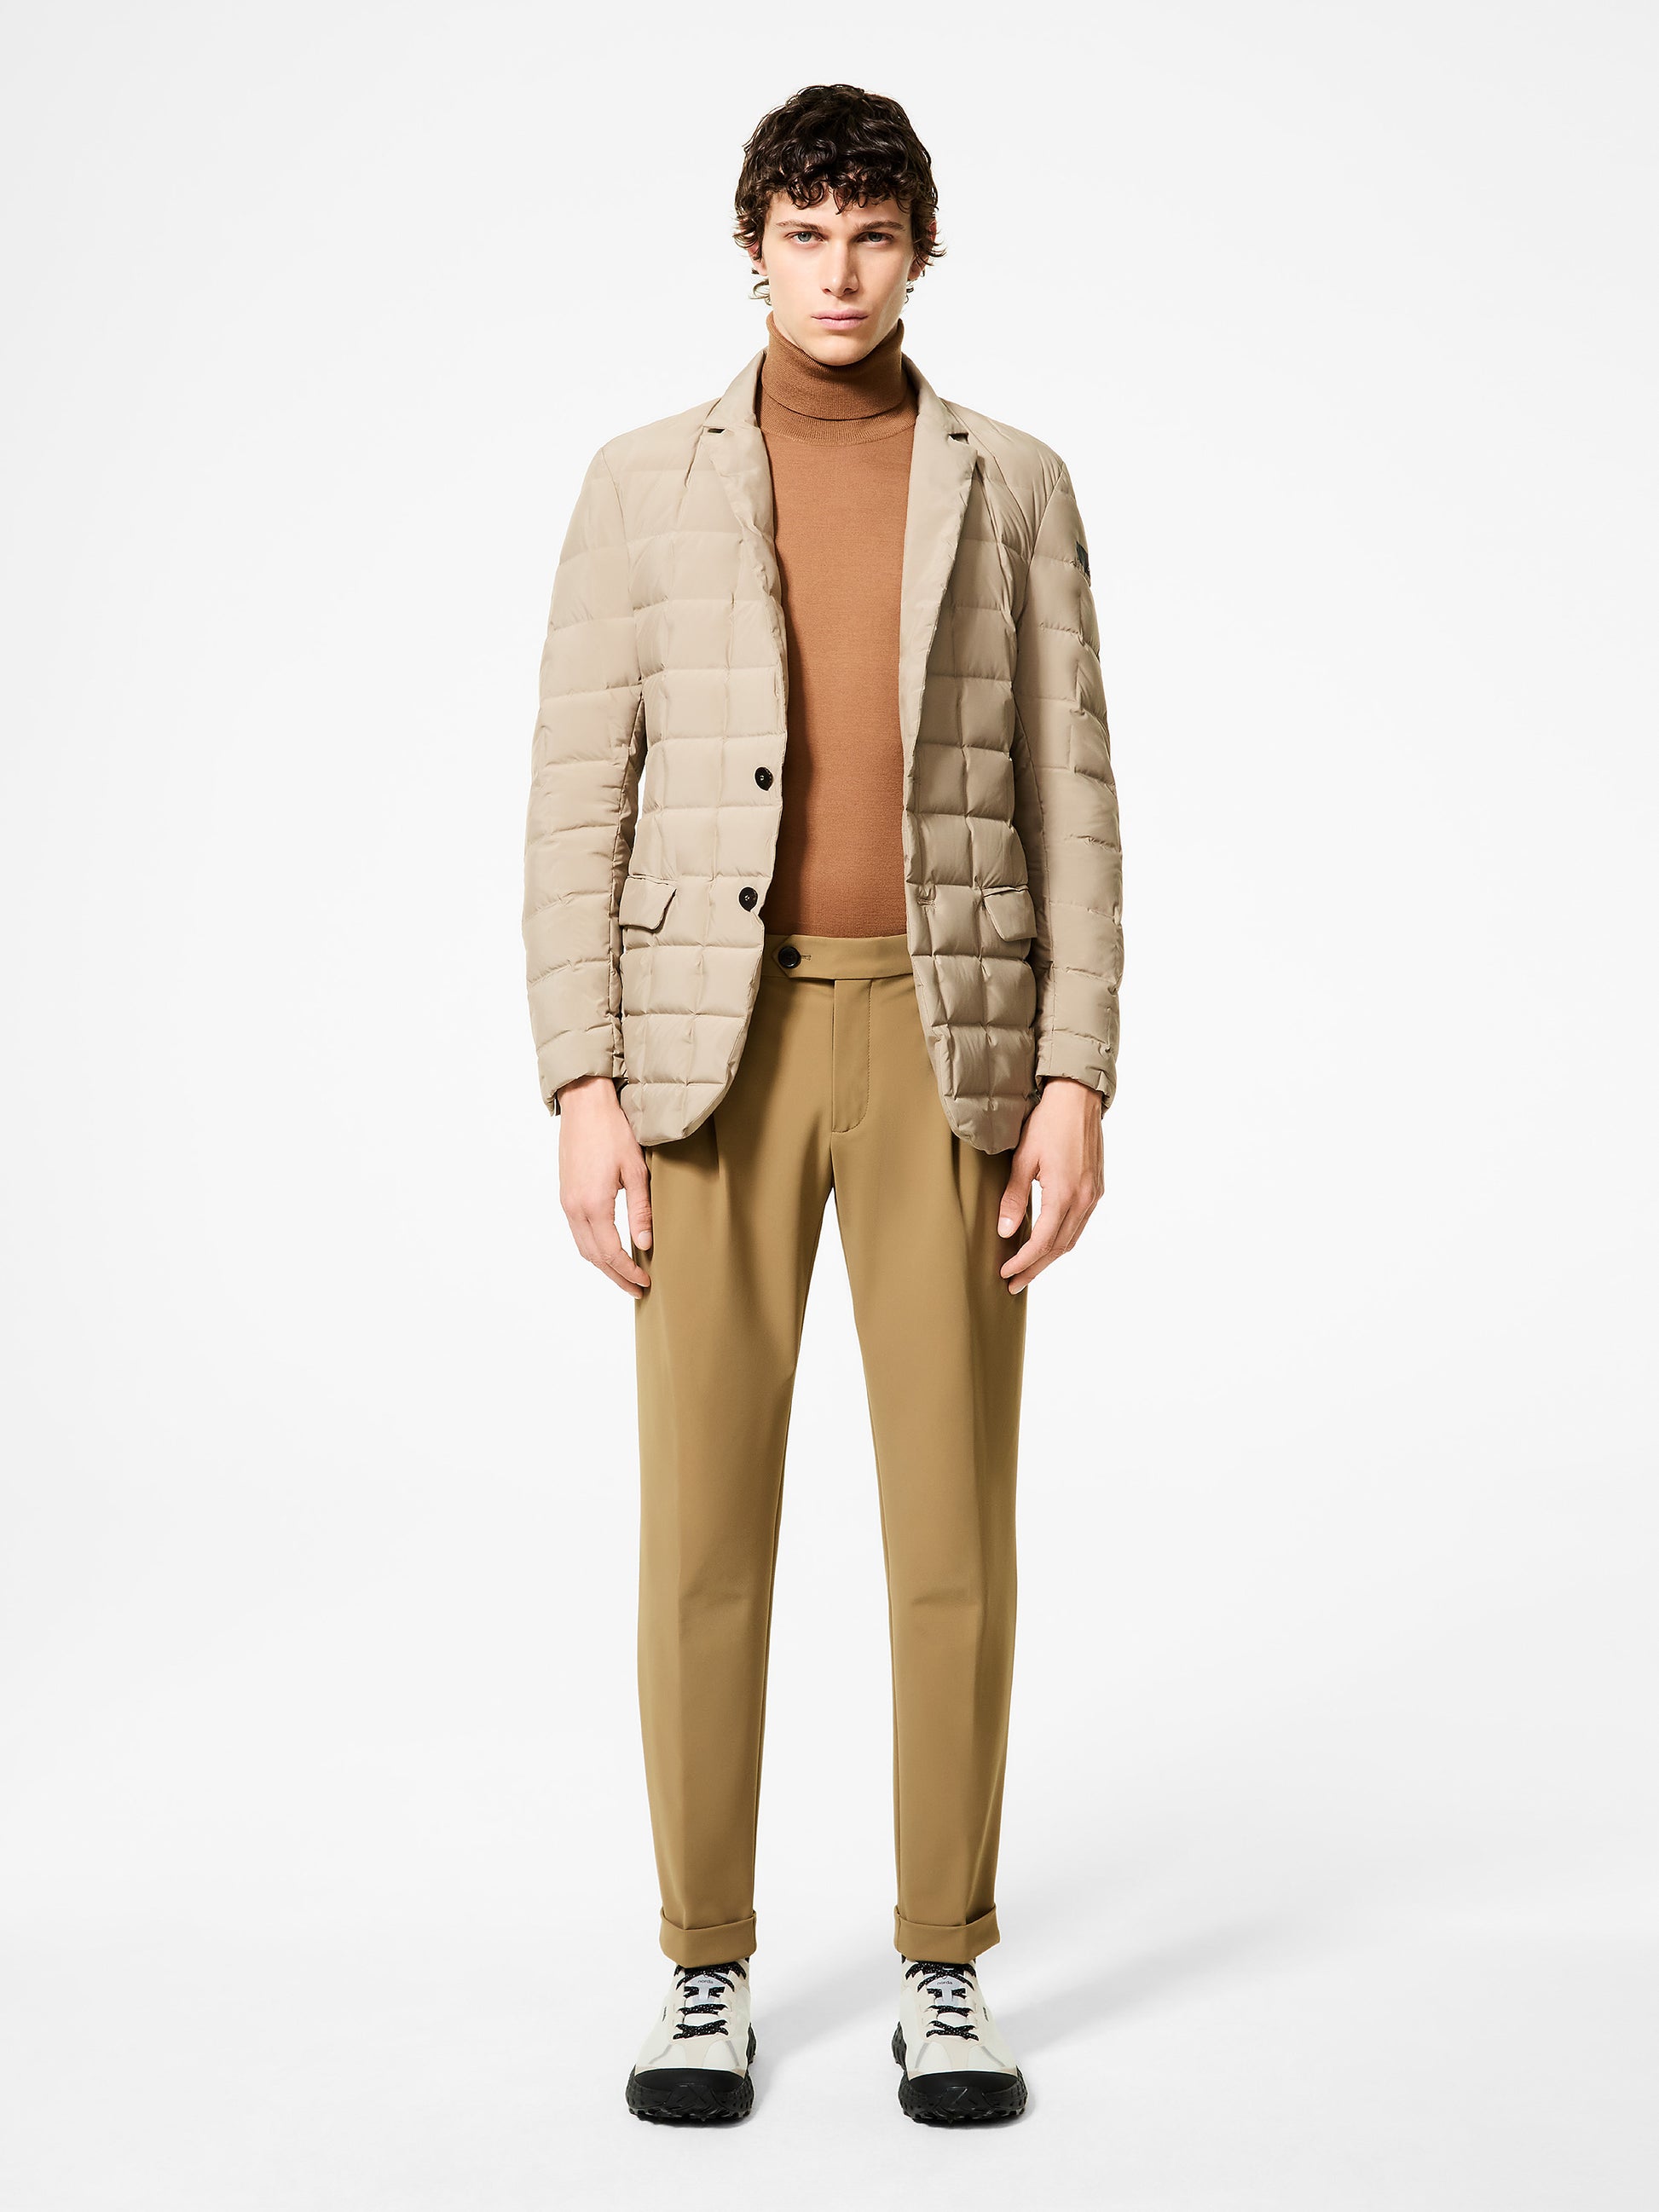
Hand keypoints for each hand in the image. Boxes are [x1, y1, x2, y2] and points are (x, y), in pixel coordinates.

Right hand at [555, 1075, 653, 1296]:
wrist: (584, 1105)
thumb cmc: (613, 1132)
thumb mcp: (636, 1171)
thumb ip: (640, 1211)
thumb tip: (645, 1246)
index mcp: (593, 1205)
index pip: (611, 1253)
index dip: (628, 1272)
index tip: (645, 1283)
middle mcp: (574, 1208)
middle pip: (593, 1257)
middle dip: (615, 1276)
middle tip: (637, 1289)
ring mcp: (566, 1202)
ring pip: (583, 1246)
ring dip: (603, 1265)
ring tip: (625, 1275)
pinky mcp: (565, 1194)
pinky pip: (577, 1232)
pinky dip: (593, 1247)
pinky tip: (608, 1249)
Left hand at [996, 1078, 1105, 1292]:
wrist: (1078, 1098)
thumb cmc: (1047, 1123)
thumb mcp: (1023, 1159)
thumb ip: (1013, 1198)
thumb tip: (1004, 1231)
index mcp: (1065, 1194)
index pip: (1041, 1242)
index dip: (1022, 1262)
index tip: (1004, 1273)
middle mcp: (1084, 1200)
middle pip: (1058, 1248)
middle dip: (1035, 1268)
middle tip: (1013, 1284)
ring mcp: (1094, 1195)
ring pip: (1071, 1239)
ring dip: (1049, 1258)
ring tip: (1028, 1270)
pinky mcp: (1097, 1189)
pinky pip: (1080, 1225)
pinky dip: (1062, 1240)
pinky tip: (1047, 1243)